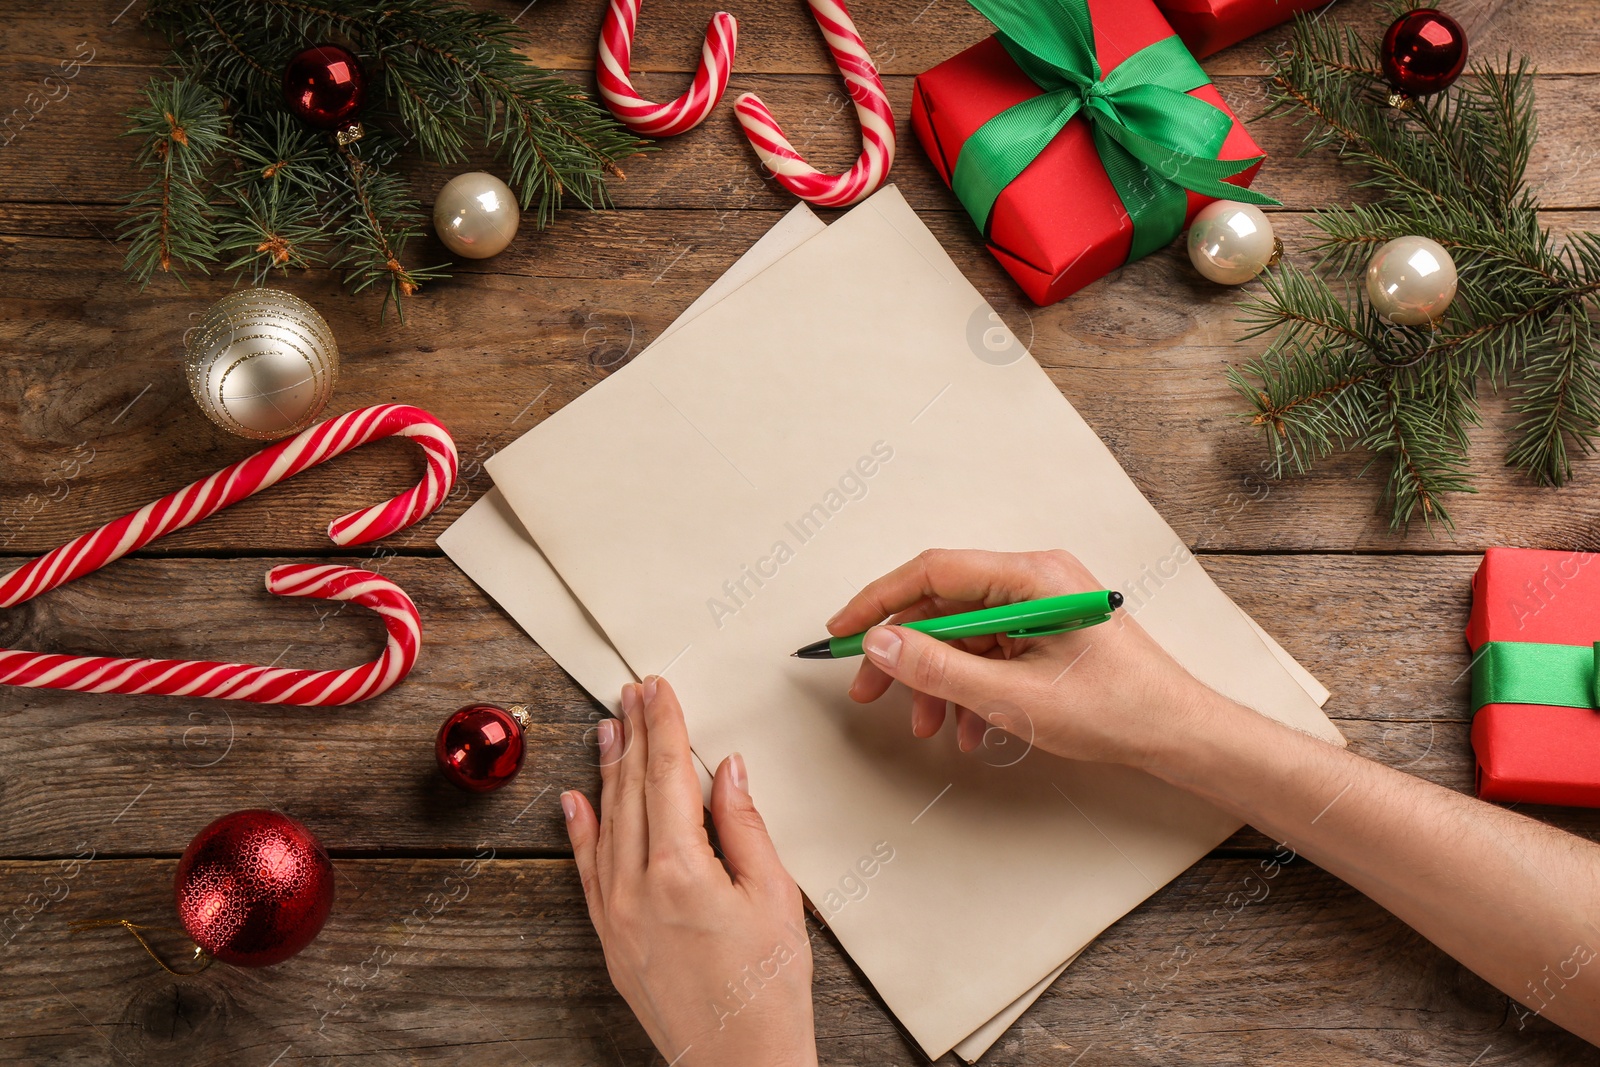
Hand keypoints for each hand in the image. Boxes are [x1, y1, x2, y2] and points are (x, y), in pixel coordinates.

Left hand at [562, 677, 817, 1066]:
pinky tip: (575, 800)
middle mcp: (636, 887)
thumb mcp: (774, 897)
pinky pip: (587, 870)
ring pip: (605, 823)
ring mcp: (615, 914)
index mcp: (681, 870)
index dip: (664, 726)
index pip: (668, 775)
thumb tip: (728, 770)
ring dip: (606, 770)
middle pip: (632, 790)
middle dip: (633, 734)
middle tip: (632, 692)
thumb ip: (745, 827)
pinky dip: (580, 830)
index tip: (659, 689)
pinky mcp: (609, 939)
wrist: (739, 1065)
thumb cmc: (767, 991)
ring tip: (607, 727)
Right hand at [830, 549, 1223, 769]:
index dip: (880, 601)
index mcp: (1033, 576)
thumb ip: (941, 669)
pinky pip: (989, 651)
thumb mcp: (1014, 697)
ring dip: (937, 680)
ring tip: (925, 725)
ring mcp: (1041, 605)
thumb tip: (882, 645)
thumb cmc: (1117, 709)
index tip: (843, 631)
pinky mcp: (1046, 632)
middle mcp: (1036, 579)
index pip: (934, 572)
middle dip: (904, 653)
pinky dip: (969, 687)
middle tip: (868, 690)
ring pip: (963, 634)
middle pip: (944, 604)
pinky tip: (965, 727)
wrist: (1177, 733)